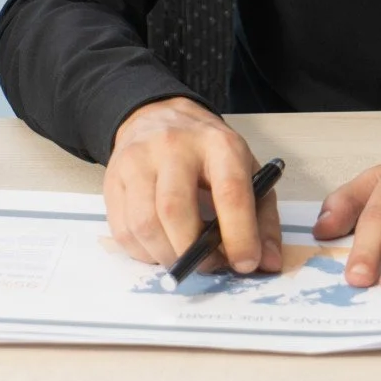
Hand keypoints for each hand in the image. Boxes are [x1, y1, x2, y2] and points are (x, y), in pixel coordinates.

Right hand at [104, 97, 281, 274]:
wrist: (158, 116)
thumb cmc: (207, 153)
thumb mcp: (246, 171)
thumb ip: (263, 219)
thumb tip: (267, 263)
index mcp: (217, 144)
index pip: (229, 192)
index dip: (239, 235)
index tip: (245, 264)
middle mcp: (173, 147)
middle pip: (175, 210)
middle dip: (193, 252)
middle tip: (208, 265)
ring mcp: (137, 160)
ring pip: (144, 223)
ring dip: (166, 256)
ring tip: (183, 257)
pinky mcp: (113, 177)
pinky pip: (122, 229)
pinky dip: (143, 252)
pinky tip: (160, 247)